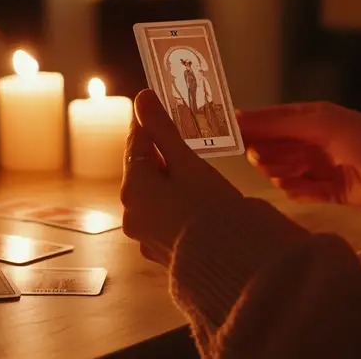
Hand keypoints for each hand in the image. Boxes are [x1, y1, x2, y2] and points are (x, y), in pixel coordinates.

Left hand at [121, 89, 242, 265]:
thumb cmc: (211, 208)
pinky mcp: (158, 250)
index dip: (147, 120)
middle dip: (159, 151)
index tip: (155, 104)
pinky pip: (160, 217)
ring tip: (190, 169)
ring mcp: (143, 234)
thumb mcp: (187, 162)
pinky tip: (192, 201)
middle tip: (179, 135)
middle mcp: (131, 212)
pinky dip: (172, 204)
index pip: (136, 142)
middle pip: (142, 169)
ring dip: (166, 179)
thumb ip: (163, 130)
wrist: (229, 262)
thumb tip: (142, 97)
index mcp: (134, 186)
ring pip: (151, 194)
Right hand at [239, 102, 360, 208]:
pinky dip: (297, 190)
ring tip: (297, 171)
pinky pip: (299, 192)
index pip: (265, 122)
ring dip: (282, 172)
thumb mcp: (319, 122)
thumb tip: (236, 117)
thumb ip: (277, 122)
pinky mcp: (329, 192)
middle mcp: (310, 142)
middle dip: (265, 155)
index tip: (226, 139)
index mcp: (307, 119)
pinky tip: (303, 186)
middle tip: (269, 159)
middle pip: (269, 150)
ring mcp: (318, 168)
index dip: (246, 129)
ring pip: (280, 172)